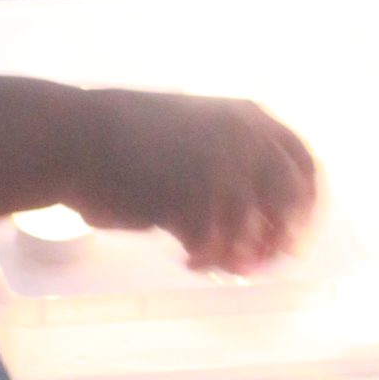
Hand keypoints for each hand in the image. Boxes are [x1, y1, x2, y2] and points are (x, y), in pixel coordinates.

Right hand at [68, 88, 319, 273]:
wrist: (70, 137)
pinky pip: (213, 250)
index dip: (308, 205)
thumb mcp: (193, 127)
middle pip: (289, 205)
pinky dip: (204, 261)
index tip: (297, 233)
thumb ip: (233, 158)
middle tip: (260, 264)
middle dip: (280, 240)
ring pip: (252, 235)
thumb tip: (264, 216)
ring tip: (211, 261)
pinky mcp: (189, 204)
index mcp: (248, 115)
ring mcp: (218, 172)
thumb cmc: (122, 135)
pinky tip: (186, 260)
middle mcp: (243, 140)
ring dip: (238, 257)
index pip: (305, 164)